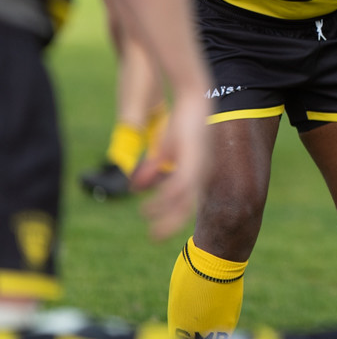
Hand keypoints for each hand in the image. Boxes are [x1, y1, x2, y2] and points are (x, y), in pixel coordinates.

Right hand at [130, 89, 210, 240]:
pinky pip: (180, 184)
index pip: (188, 203)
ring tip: (144, 216)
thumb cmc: (182, 124)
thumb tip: (134, 189)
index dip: (173, 218)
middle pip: (187, 207)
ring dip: (163, 211)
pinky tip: (152, 199)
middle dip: (170, 224)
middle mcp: (201, 173)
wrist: (194, 100)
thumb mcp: (165, 151)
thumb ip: (154, 169)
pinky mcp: (193, 158)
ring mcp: (199, 167)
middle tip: (154, 238)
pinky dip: (165, 195)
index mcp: (199, 173)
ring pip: (183, 199)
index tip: (159, 231)